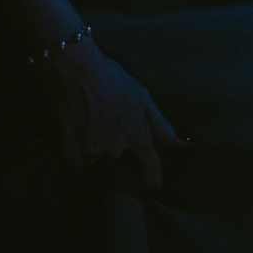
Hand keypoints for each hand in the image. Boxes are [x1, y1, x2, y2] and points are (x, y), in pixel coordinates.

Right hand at [35, 34, 181, 188]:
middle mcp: (117, 146)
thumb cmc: (108, 75)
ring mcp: (92, 147)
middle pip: (118, 152)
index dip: (153, 177)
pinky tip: (72, 132)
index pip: (150, 164)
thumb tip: (183, 143)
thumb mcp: (140, 95)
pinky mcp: (69, 146)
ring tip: (85, 118)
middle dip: (113, 140)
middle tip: (104, 117)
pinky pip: (76, 159)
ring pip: (96, 153)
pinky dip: (75, 150)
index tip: (154, 186)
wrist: (70, 66)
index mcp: (137, 134)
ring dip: (93, 142)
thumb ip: (160, 122)